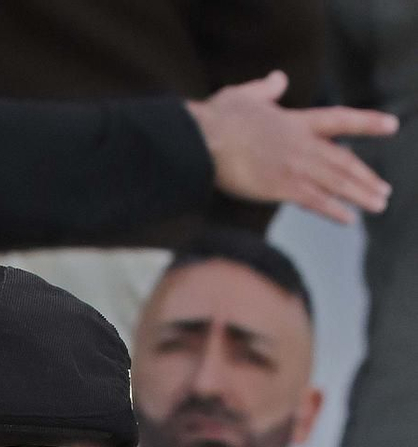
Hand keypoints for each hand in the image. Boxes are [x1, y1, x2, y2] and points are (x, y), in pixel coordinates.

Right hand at [187, 71, 394, 225]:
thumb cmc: (218, 118)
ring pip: (337, 181)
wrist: (204, 139)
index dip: (368, 123)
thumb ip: (266, 88)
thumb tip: (279, 79)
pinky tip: (350, 219)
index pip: (340, 120)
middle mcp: (302, 143)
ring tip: (378, 205)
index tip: (391, 126)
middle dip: (367, 176)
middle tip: (384, 191)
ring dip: (361, 194)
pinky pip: (316, 201)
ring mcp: (294, 166)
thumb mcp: (245, 94)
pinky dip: (335, 210)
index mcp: (295, 120)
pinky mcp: (281, 187)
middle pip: (344, 160)